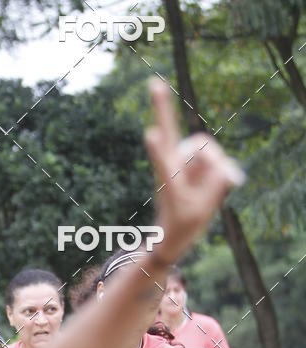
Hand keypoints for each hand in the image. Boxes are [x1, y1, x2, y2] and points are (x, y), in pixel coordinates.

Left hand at [145, 80, 244, 264]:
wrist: (172, 234)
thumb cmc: (182, 225)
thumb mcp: (201, 210)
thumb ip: (216, 185)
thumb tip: (226, 165)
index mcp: (168, 180)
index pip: (164, 162)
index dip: (160, 150)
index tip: (151, 135)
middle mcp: (172, 164)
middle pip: (172, 131)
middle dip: (163, 107)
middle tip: (154, 83)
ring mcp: (182, 160)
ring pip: (205, 148)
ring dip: (214, 163)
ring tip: (208, 188)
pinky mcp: (192, 160)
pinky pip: (213, 157)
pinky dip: (217, 167)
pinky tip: (214, 173)